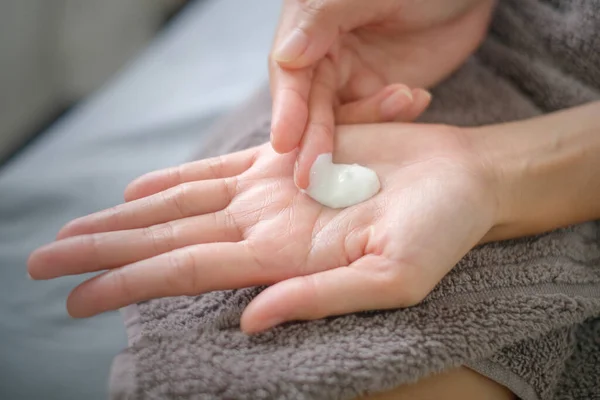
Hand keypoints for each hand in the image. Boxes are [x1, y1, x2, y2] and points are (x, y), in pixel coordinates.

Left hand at [28, 123, 497, 332]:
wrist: (466, 179)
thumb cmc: (443, 231)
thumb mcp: (394, 278)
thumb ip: (320, 298)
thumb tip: (249, 322)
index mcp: (284, 260)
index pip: (187, 272)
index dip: (128, 283)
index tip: (73, 298)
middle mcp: (267, 230)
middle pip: (167, 239)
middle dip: (104, 251)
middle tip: (41, 260)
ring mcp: (273, 193)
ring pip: (181, 205)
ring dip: (126, 218)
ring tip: (74, 228)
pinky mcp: (287, 159)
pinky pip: (217, 169)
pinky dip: (175, 178)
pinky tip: (137, 189)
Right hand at [270, 0, 495, 186]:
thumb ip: (324, 18)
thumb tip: (285, 56)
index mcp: (311, 26)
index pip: (289, 74)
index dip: (286, 109)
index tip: (284, 142)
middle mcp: (324, 55)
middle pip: (310, 107)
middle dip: (315, 139)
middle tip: (317, 174)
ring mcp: (353, 76)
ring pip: (341, 121)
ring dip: (368, 122)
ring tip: (405, 97)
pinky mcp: (380, 93)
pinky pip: (375, 121)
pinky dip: (393, 119)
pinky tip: (417, 99)